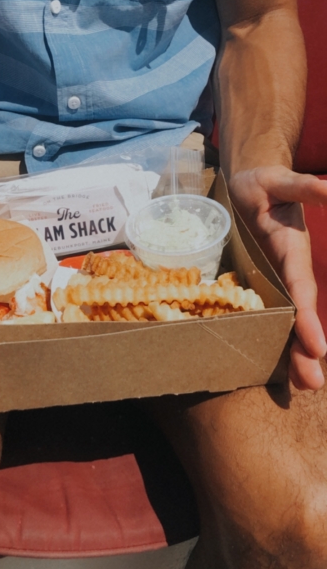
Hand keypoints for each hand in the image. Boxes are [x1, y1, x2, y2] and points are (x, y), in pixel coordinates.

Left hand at [229, 166, 326, 391]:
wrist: (250, 184)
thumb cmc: (262, 183)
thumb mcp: (280, 181)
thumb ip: (304, 188)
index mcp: (293, 252)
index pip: (302, 289)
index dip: (308, 317)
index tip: (318, 346)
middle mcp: (289, 271)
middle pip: (301, 314)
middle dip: (306, 347)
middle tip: (312, 383)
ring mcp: (277, 280)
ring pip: (289, 321)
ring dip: (296, 353)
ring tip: (303, 386)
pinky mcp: (264, 283)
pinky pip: (272, 315)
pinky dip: (278, 341)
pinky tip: (281, 370)